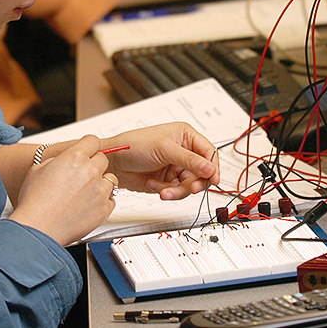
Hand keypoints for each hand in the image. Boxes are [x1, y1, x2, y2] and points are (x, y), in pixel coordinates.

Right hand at [9, 136, 117, 245]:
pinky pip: (111, 200)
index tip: (87, 151)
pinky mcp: (103, 209)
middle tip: (82, 175)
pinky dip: (102, 201)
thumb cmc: (34, 202)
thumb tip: (63, 160)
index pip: (92, 141)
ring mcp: (99, 191)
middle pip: (103, 159)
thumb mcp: (37, 169)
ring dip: (101, 183)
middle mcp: (90, 172)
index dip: (88, 146)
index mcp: (74, 158)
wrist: (38, 228)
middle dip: (93, 165)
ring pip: (111, 179)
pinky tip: (88, 205)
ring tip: (85, 192)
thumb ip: (56, 161)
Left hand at [104, 122, 220, 199]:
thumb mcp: (164, 149)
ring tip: (163, 189)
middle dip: (193, 182)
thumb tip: (210, 168)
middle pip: (201, 172)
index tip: (213, 179)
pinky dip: (166, 191)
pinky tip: (153, 184)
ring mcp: (175, 167)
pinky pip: (176, 191)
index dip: (212, 166)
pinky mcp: (167, 181)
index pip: (208, 152)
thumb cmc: (133, 145)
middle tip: (189, 188)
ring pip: (189, 185)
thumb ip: (189, 159)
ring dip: (176, 190)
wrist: (113, 162)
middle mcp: (182, 151)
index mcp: (185, 136)